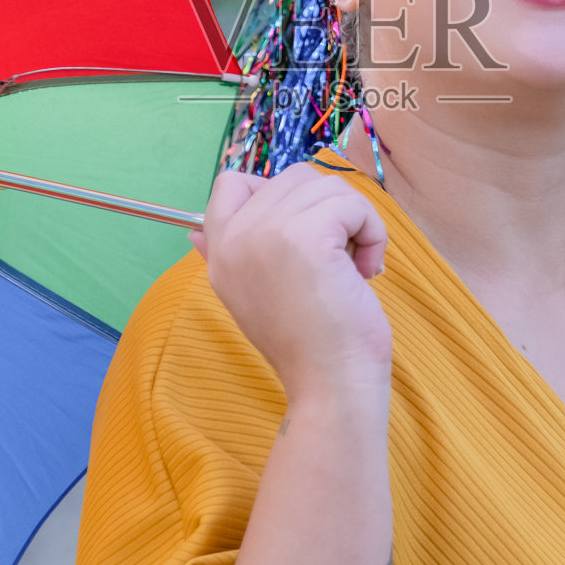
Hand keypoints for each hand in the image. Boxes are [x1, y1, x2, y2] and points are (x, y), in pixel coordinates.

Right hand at [188, 164, 390, 402]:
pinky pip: (352, 204)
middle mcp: (235, 236)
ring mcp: (267, 232)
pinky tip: (368, 270)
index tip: (303, 234)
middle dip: (329, 211)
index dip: (276, 194)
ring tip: (356, 268)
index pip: (231, 182)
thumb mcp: (251, 295)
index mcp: (219, 250)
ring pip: (328, 187)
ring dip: (356, 223)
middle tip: (339, 259)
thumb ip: (227, 256)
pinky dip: (372, 232)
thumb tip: (192, 232)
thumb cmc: (307, 344)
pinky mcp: (306, 235)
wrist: (328, 386)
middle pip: (294, 178)